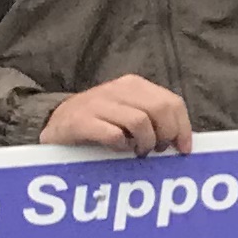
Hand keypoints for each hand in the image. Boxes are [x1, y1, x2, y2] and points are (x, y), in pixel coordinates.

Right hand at [39, 76, 194, 153]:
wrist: (54, 124)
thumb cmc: (100, 123)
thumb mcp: (128, 114)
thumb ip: (154, 120)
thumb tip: (182, 142)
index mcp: (134, 86)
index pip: (172, 102)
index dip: (183, 127)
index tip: (183, 149)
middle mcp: (117, 89)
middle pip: (160, 109)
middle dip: (166, 134)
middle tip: (156, 150)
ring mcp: (97, 103)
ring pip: (140, 121)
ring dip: (144, 142)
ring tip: (137, 151)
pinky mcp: (79, 120)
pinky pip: (113, 133)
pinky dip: (121, 146)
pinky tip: (118, 149)